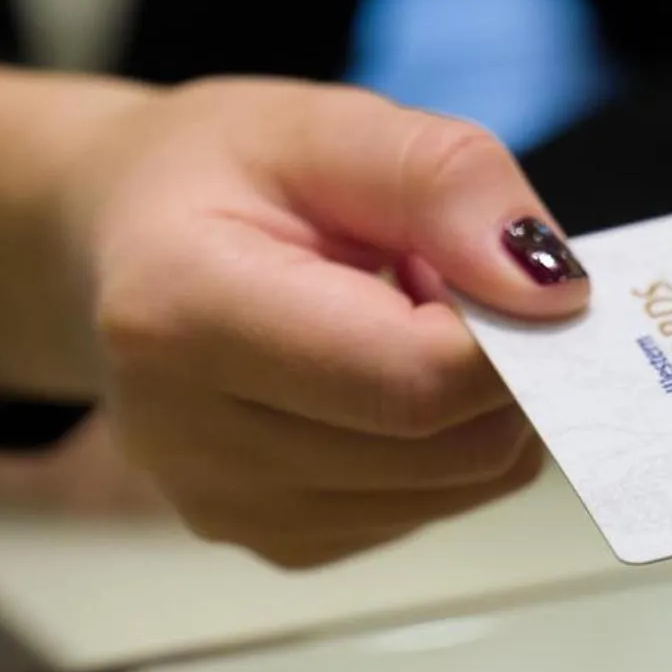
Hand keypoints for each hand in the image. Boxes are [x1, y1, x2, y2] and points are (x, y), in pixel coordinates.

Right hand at [0, 68, 586, 567]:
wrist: (118, 247)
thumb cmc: (218, 176)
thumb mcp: (325, 125)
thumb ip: (445, 183)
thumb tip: (554, 291)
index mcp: (184, 317)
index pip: (414, 380)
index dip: (505, 330)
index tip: (508, 266)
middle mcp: (195, 443)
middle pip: (448, 446)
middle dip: (501, 362)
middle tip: (452, 278)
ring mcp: (235, 513)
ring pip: (460, 484)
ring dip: (476, 399)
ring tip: (402, 317)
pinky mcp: (279, 546)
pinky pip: (433, 505)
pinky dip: (445, 438)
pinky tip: (380, 371)